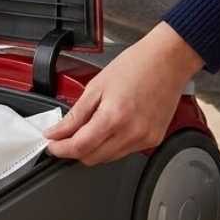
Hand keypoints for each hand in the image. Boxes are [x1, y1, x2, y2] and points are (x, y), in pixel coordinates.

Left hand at [45, 23, 203, 165]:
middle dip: (74, 150)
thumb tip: (57, 131)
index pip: (79, 147)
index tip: (52, 144)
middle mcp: (131, 133)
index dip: (60, 149)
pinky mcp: (153, 140)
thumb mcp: (96, 86)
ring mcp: (144, 139)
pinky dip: (112, 145)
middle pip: (92, 159)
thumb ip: (75, 114)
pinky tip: (110, 128)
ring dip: (93, 149)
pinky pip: (125, 152)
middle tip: (65, 137)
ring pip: (108, 158)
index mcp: (114, 117)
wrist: (168, 60)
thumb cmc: (136, 65)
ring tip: (89, 127)